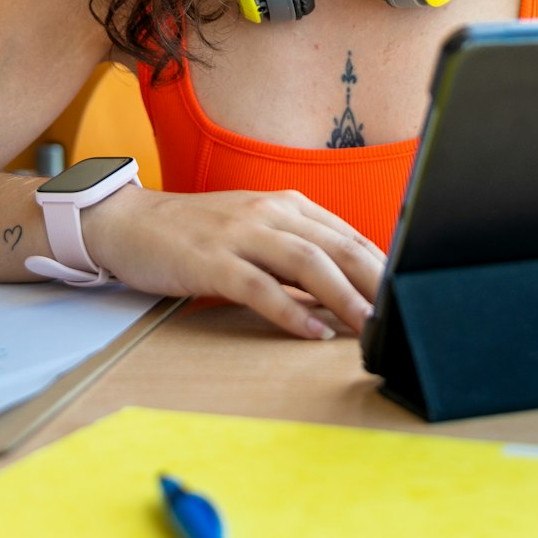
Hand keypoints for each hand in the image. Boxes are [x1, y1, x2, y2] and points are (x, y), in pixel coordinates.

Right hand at [80, 185, 384, 339]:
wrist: (129, 224)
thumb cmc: (196, 234)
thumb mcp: (255, 231)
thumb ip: (297, 253)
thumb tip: (347, 289)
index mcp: (286, 204)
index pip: (347, 235)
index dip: (382, 265)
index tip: (408, 294)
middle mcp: (269, 213)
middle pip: (337, 247)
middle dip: (376, 282)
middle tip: (404, 313)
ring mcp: (240, 235)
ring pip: (306, 263)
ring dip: (344, 298)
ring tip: (370, 327)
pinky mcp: (211, 261)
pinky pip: (259, 288)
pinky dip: (290, 312)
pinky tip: (312, 332)